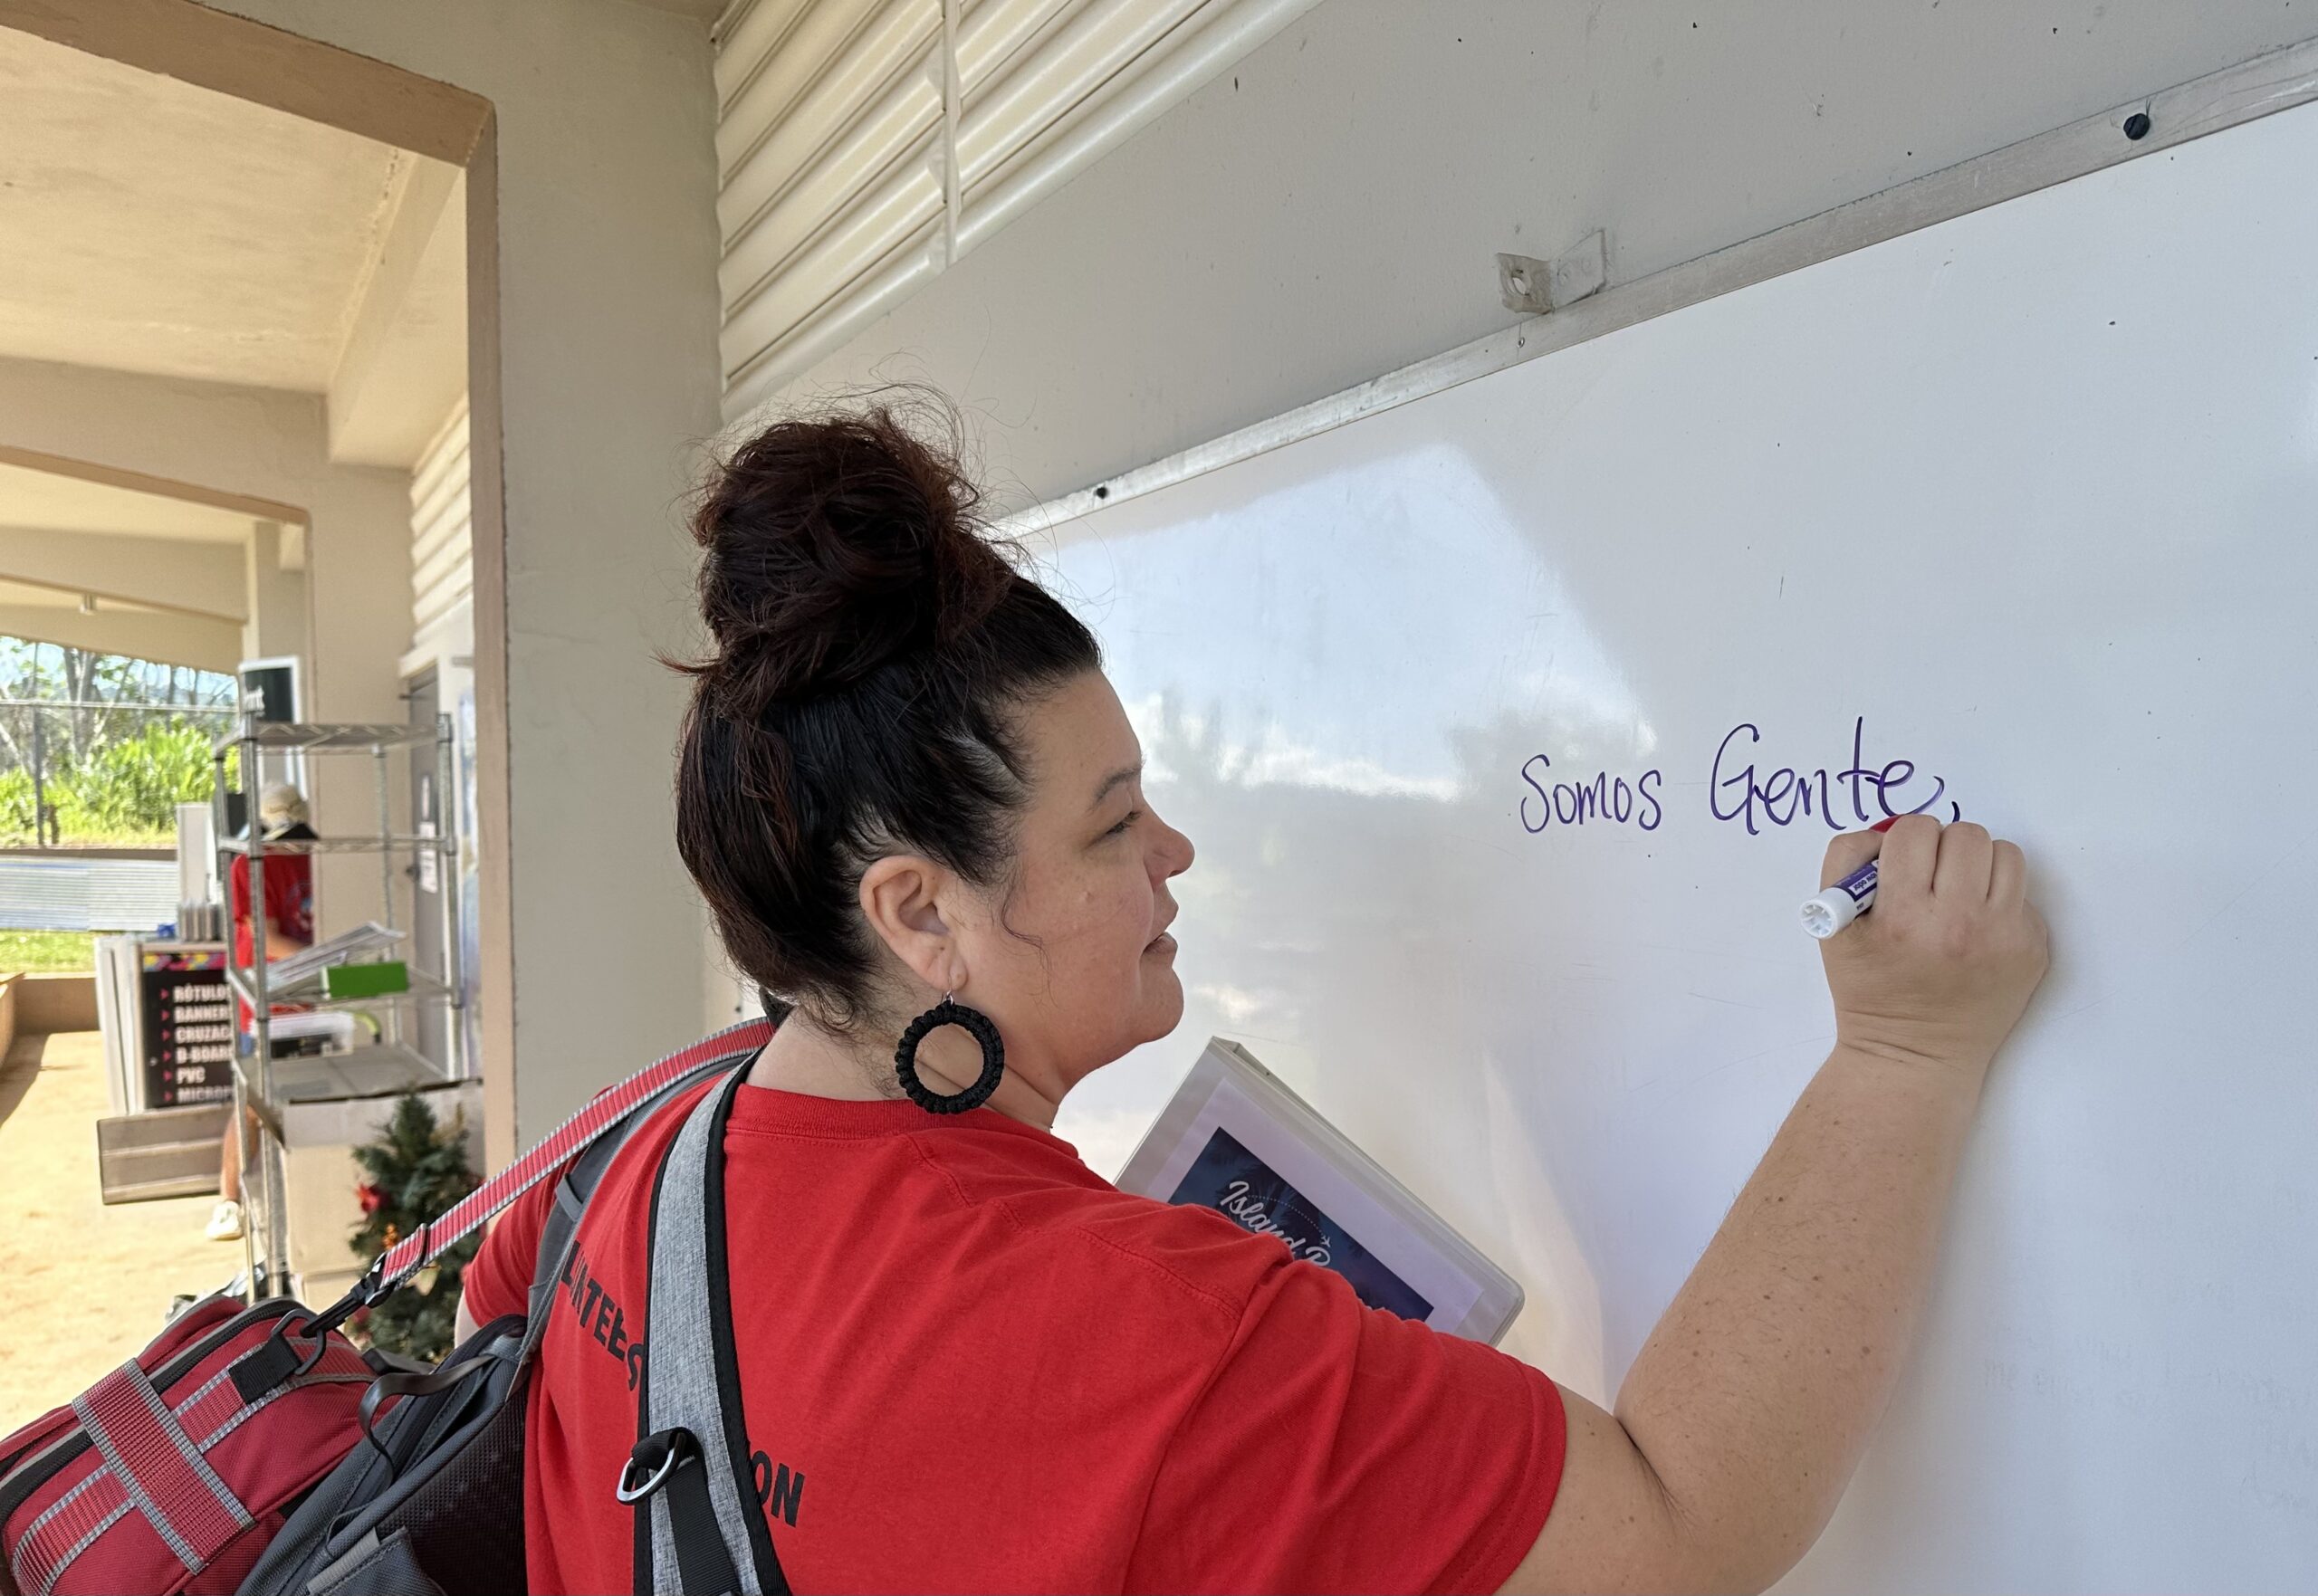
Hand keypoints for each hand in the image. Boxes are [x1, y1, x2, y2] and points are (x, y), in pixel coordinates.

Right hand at [1818, 816, 2048, 1077]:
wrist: (1914, 1055)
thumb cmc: (1869, 987)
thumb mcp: (1831, 928)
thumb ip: (1846, 866)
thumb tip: (1886, 833)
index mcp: (1902, 917)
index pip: (1913, 831)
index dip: (1902, 841)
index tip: (1899, 867)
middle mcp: (1958, 924)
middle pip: (1966, 835)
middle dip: (1943, 847)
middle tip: (1931, 876)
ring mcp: (2003, 938)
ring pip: (2005, 854)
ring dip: (1979, 865)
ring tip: (1960, 892)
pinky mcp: (2031, 950)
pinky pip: (2023, 894)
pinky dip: (2000, 900)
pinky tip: (1979, 927)